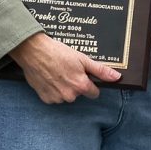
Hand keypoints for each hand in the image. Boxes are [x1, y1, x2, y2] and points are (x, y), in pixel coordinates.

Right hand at [9, 32, 125, 102]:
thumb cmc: (58, 53)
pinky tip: (49, 77)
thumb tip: (116, 77)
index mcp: (81, 86)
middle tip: (68, 70)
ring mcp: (56, 98)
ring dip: (64, 87)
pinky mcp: (45, 98)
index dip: (90, 84)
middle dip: (76, 84)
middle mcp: (69, 95)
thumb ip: (100, 71)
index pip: (94, 93)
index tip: (83, 76)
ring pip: (66, 95)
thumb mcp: (82, 59)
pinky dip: (52, 89)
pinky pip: (54, 97)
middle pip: (79, 94)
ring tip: (57, 72)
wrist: (33, 51)